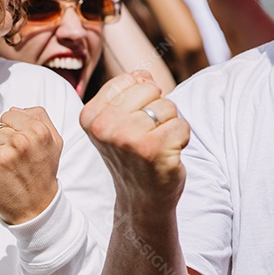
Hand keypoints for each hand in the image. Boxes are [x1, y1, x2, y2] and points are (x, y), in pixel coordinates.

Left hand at [0, 106, 63, 224]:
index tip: (18, 144)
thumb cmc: (43, 173)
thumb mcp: (54, 141)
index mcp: (37, 131)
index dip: (11, 129)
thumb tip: (14, 109)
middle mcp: (19, 142)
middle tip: (12, 160)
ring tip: (3, 170)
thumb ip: (39, 117)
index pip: (8, 115)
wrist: (37, 208)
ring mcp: (1, 157)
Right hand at [80, 71, 189, 215]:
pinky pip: (182, 125)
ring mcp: (127, 138)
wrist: (142, 199)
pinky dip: (182, 140)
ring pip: (169, 107)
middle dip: (158, 111)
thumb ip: (127, 91)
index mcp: (90, 115)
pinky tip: (167, 155)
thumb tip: (144, 75)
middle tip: (147, 137)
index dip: (142, 100)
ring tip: (156, 146)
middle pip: (151, 90)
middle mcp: (104, 126)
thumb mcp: (118, 120)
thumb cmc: (134, 154)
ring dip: (169, 126)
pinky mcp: (153, 149)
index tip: (133, 125)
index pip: (132, 79)